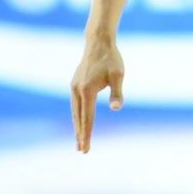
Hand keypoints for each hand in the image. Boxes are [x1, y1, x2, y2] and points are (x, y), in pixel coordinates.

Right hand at [71, 37, 124, 152]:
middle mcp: (77, 90)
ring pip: (74, 111)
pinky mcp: (74, 83)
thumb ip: (117, 92)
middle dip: (80, 134)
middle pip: (78, 117)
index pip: (87, 118)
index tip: (85, 148)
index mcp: (87, 90)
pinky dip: (76, 114)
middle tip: (82, 151)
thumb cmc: (111, 59)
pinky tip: (79, 119)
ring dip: (77, 126)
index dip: (87, 134)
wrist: (98, 42)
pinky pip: (75, 103)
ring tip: (79, 139)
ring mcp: (74, 86)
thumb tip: (116, 108)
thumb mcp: (118, 75)